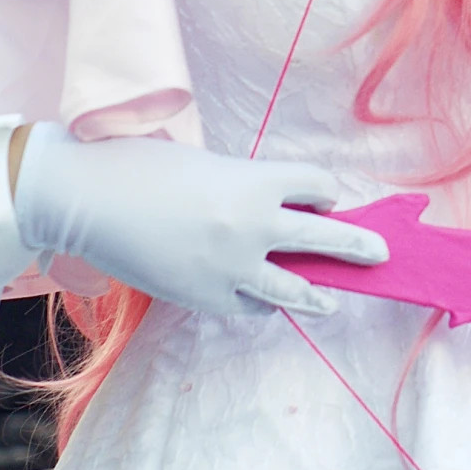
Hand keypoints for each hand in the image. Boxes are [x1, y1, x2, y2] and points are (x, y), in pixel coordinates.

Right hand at [12, 122, 386, 319]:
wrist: (89, 202)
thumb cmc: (140, 168)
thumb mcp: (204, 165)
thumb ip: (242, 186)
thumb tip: (266, 207)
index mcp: (255, 181)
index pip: (316, 185)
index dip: (322, 189)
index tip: (325, 196)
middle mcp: (254, 225)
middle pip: (326, 237)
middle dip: (358, 245)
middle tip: (381, 252)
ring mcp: (233, 267)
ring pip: (296, 287)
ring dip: (319, 292)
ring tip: (334, 298)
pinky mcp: (208, 297)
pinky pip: (249, 304)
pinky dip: (258, 300)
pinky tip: (262, 297)